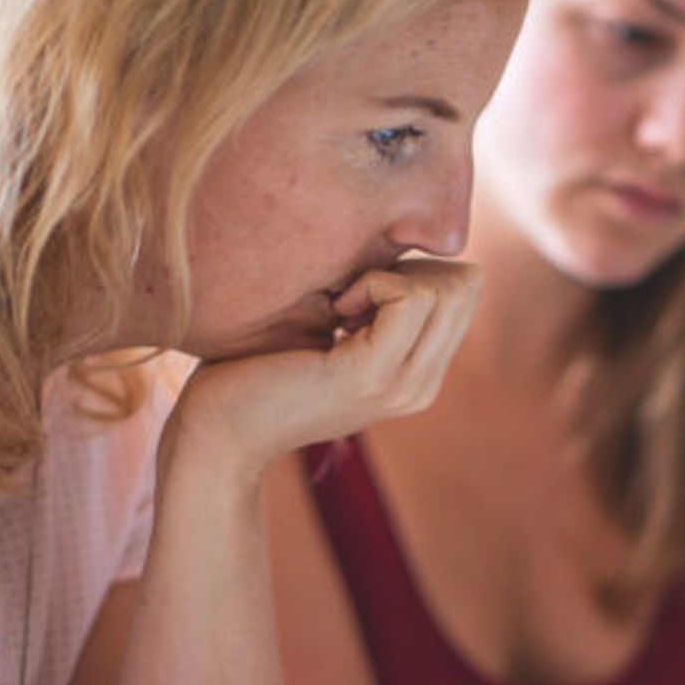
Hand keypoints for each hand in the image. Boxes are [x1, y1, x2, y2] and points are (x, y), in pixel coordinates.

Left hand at [161, 258, 480, 483]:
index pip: (464, 292)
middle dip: (409, 269)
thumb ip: (375, 315)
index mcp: (419, 378)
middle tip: (350, 297)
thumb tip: (398, 253)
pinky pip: (408, 297)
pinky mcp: (372, 375)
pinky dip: (372, 284)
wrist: (220, 431)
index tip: (359, 295)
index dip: (415, 271)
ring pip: (446, 289)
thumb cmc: (258, 372)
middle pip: (465, 286)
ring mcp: (402, 385)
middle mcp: (421, 387)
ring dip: (390, 277)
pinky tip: (333, 310)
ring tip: (341, 306)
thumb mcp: (333, 340)